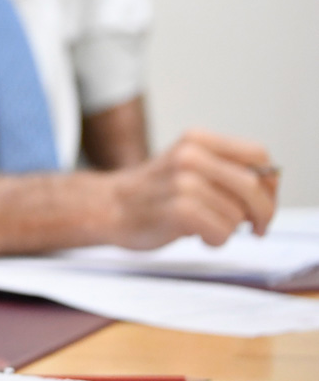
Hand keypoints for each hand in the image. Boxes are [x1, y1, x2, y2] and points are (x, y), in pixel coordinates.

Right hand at [105, 129, 278, 248]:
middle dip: (262, 213)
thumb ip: (227, 171)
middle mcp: (190, 155)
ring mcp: (183, 181)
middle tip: (257, 228)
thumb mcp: (190, 166)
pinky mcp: (177, 209)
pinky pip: (222, 232)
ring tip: (205, 226)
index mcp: (197, 140)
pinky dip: (215, 240)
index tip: (263, 202)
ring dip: (228, 229)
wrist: (109, 207)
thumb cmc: (156, 192)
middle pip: (253, 186)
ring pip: (237, 215)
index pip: (258, 156)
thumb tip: (270, 191)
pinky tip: (197, 236)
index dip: (268, 183)